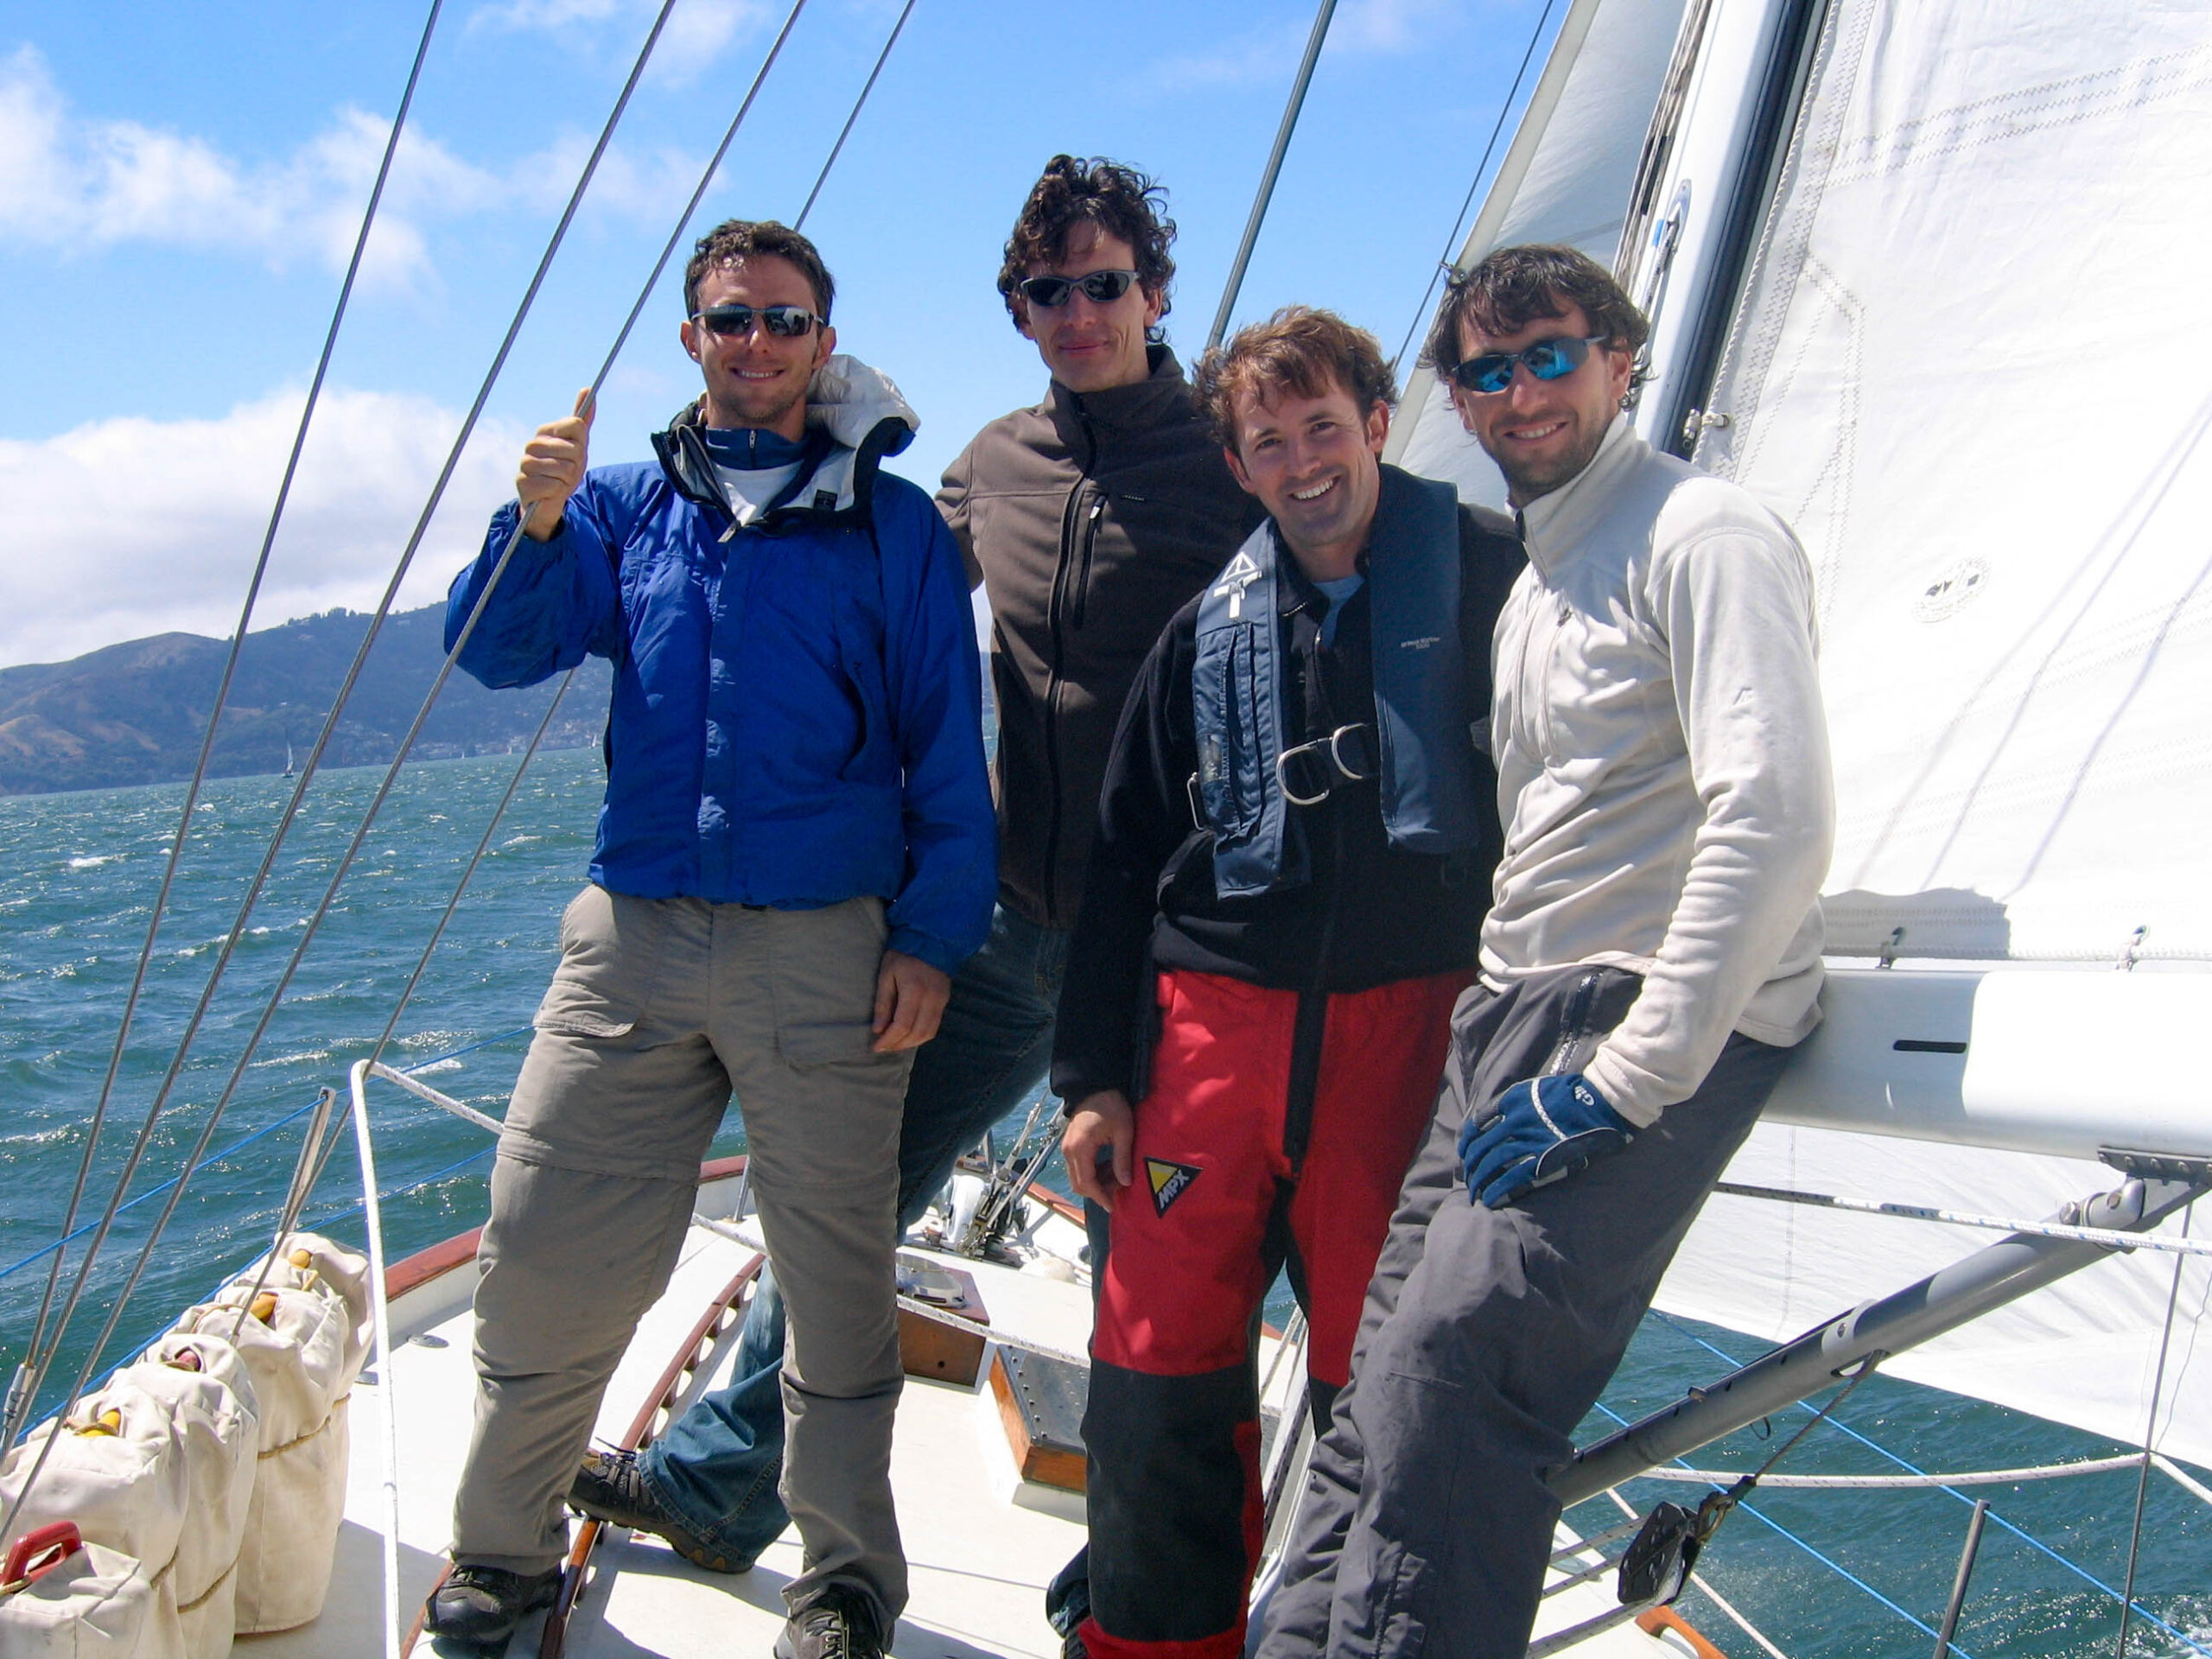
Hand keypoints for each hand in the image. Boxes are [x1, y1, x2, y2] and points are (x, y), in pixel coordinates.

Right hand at [515, 387, 593, 540]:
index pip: (577, 425)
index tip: (574, 453)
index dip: (581, 444)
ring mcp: (525, 463)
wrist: (549, 500)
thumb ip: (582, 420)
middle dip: (577, 466)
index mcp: (545, 431)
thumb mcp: (578, 445)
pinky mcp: (523, 483)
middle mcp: (532, 444)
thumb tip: (587, 389)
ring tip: (558, 482)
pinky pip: (554, 486)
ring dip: (567, 481)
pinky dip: (557, 492)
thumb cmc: (564, 470)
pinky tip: (549, 492)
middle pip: (574, 449)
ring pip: (565, 469)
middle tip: (567, 472)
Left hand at [871, 949, 949, 1051]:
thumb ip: (883, 1003)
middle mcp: (931, 998)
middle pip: (917, 1033)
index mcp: (914, 990)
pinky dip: (921, 1035)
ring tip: (895, 1044)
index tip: (876, 1047)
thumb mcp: (886, 974)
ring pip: (928, 1033)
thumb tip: (878, 1029)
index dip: (889, 1040)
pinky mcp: (945, 1001)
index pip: (902, 1025)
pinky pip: (934, 1026)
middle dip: (899, 1044)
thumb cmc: (903, 955)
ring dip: (911, 1043)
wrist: (931, 940)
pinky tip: (908, 1035)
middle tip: (884, 1047)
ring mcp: (941, 1001)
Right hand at [1062, 1090, 1134, 1211]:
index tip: (1112, 1206)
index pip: (1087, 1183)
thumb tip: (1125, 1182)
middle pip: (1078, 1184)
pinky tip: (1109, 1168)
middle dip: (1098, 1192)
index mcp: (1080, 1148)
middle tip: (1117, 1191)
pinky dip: (1092, 1173)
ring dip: (1095, 1183)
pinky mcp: (1071, 1145)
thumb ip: (1122, 1158)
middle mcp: (1069, 1151)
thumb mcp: (1123, 1132)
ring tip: (1116, 1178)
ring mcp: (1067, 1148)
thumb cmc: (1111, 1105)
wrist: (1096, 1086)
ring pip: (1077, 1177)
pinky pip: (1078, 1167)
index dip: (1100, 1197)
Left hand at [1457, 1072, 1633, 1208]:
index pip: (1479, 1121)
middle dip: (1471, 1165)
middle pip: (1482, 1145)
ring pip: (1492, 1162)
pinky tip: (1489, 1199)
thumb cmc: (1570, 1094)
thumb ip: (1516, 1101)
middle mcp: (1515, 1120)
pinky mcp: (1542, 1159)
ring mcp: (1528, 1141)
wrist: (1597, 1104)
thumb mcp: (1536, 1088)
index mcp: (1511, 1101)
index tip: (1465, 1152)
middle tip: (1467, 1178)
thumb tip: (1501, 1116)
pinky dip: (1497, 1189)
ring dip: (1480, 1180)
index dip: (1468, 1140)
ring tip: (1474, 1193)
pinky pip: (1512, 1177)